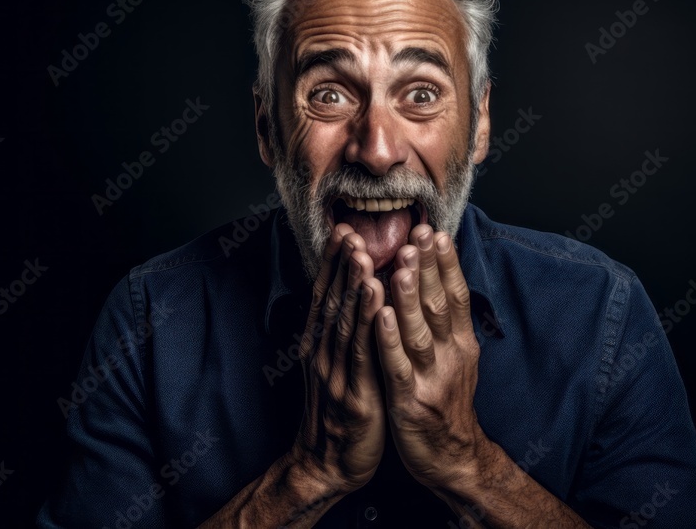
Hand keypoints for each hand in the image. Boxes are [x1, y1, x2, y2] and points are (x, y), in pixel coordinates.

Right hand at [289, 224, 386, 496]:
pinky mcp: (354, 394)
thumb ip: (340, 332)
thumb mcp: (334, 366)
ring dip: (352, 284)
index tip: (342, 230)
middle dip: (341, 264)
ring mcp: (335, 373)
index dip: (332, 263)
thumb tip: (348, 295)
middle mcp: (322, 353)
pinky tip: (376, 295)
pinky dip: (367, 320)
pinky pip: (361, 351)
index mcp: (319, 345)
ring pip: (344, 321)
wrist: (328, 465)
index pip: (325, 295)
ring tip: (362, 253)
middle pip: (332, 301)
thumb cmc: (341, 411)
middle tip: (350, 230)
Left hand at [374, 224, 487, 491]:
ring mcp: (431, 378)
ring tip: (403, 264)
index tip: (434, 232)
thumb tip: (435, 278)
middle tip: (419, 234)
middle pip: (439, 305)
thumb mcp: (455, 358)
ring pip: (420, 331)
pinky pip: (398, 366)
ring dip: (410, 296)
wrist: (454, 460)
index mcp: (460, 343)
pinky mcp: (411, 402)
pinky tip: (381, 315)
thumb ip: (445, 322)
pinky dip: (390, 339)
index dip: (446, 264)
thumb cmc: (445, 402)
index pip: (455, 295)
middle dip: (428, 268)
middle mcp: (450, 356)